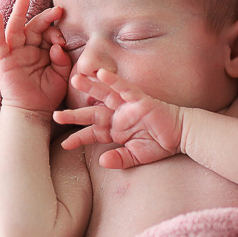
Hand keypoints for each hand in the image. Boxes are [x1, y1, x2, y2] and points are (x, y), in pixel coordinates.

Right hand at [0, 0, 67, 113]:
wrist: (34, 110)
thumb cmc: (49, 92)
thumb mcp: (62, 75)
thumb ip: (63, 60)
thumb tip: (58, 47)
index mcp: (44, 50)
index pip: (49, 34)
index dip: (56, 33)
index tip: (63, 40)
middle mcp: (29, 48)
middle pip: (34, 27)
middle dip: (45, 17)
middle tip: (58, 10)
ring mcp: (15, 52)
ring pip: (16, 29)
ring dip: (19, 13)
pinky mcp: (3, 60)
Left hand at [53, 68, 183, 168]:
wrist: (182, 136)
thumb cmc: (161, 145)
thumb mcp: (137, 157)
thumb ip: (120, 159)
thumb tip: (103, 162)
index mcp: (116, 130)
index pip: (92, 133)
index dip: (79, 137)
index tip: (64, 144)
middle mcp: (118, 116)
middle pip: (92, 112)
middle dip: (74, 114)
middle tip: (55, 115)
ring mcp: (128, 106)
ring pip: (105, 94)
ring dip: (90, 87)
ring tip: (75, 80)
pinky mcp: (140, 99)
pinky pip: (125, 88)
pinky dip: (114, 81)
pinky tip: (101, 74)